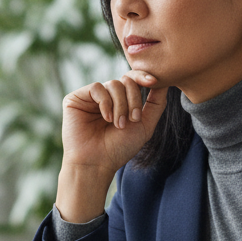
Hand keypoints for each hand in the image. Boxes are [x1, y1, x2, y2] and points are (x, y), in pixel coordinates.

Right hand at [55, 72, 167, 222]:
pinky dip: (106, 103)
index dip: (144, 77)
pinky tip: (106, 118)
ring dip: (121, 105)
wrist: (96, 163)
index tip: (153, 81)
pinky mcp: (76, 98)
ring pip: (114, 84)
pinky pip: (97, 88)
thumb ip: (156, 103)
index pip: (134, 80)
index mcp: (121, 101)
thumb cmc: (120, 148)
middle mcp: (106, 96)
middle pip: (126, 81)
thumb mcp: (145, 125)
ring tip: (118, 124)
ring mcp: (91, 97)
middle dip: (134, 99)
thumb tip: (165, 81)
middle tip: (133, 119)